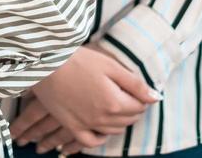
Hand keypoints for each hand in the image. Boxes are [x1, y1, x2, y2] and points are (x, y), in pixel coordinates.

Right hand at [10, 44, 157, 151]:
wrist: (45, 63)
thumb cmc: (78, 60)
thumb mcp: (110, 65)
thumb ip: (135, 84)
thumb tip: (156, 98)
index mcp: (115, 102)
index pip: (139, 107)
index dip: (140, 97)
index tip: (134, 88)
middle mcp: (102, 118)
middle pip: (128, 120)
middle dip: (132, 109)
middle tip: (126, 95)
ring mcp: (86, 124)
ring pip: (113, 130)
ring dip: (119, 121)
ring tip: (115, 106)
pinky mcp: (72, 126)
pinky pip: (91, 141)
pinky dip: (100, 138)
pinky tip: (102, 129)